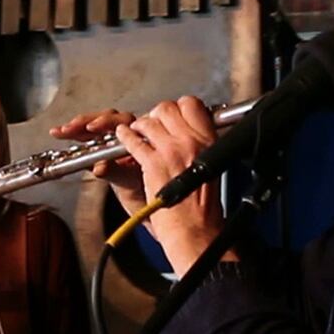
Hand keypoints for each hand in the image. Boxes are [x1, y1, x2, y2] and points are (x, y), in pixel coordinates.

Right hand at [50, 109, 145, 214]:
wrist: (138, 200)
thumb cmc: (140, 190)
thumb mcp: (128, 181)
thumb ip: (115, 172)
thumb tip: (100, 166)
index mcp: (138, 138)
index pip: (122, 122)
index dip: (105, 122)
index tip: (92, 127)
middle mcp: (126, 135)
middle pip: (104, 119)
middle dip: (85, 122)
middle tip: (71, 128)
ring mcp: (111, 139)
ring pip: (93, 126)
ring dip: (76, 128)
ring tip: (61, 131)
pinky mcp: (98, 146)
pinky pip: (85, 136)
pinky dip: (72, 134)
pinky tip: (59, 133)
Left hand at [111, 97, 224, 268]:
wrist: (194, 229)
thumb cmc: (202, 206)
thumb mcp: (211, 166)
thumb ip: (200, 144)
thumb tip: (189, 131)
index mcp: (209, 141)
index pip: (192, 104)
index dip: (178, 107)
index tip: (173, 115)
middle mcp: (191, 141)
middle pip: (167, 108)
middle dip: (156, 114)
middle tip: (153, 123)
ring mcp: (170, 151)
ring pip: (148, 121)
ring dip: (139, 125)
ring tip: (136, 130)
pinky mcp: (152, 163)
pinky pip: (132, 140)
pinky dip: (124, 136)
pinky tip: (123, 136)